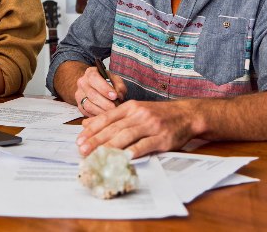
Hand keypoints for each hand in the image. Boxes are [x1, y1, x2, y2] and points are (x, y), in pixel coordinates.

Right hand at [74, 66, 126, 116]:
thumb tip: (119, 95)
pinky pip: (87, 113)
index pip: (94, 78)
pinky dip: (97, 116)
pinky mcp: (79, 106)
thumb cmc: (108, 83)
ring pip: (88, 105)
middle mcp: (82, 83)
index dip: (104, 88)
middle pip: (91, 94)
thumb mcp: (116, 80)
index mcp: (90, 72)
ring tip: (111, 113)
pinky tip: (105, 115)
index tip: (114, 96)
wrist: (97, 87)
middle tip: (115, 108)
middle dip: (105, 103)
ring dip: (101, 111)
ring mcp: (79, 95)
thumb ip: (119, 86)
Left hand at [76, 100, 196, 157]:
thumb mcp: (135, 111)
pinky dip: (133, 152)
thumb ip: (112, 118)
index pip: (107, 118)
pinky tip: (122, 158)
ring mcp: (151, 126)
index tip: (79, 140)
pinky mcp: (162, 138)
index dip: (92, 129)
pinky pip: (145, 145)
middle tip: (82, 150)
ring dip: (110, 147)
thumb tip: (88, 124)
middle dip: (96, 140)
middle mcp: (139, 114)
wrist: (186, 115)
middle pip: (114, 128)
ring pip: (126, 136)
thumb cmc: (158, 115)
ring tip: (97, 156)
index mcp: (130, 107)